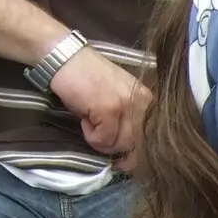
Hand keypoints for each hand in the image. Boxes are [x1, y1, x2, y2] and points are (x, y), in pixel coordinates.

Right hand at [49, 45, 150, 171]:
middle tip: (101, 145)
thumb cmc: (88, 78)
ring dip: (102, 142)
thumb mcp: (117, 97)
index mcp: (148, 100)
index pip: (152, 137)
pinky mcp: (109, 109)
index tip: (125, 161)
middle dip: (118, 151)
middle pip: (137, 144)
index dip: (139, 154)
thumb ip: (127, 120)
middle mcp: (143, 102)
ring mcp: (126, 105)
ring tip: (90, 124)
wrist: (65, 56)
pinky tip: (84, 119)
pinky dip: (90, 136)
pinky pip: (102, 139)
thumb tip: (128, 150)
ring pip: (120, 144)